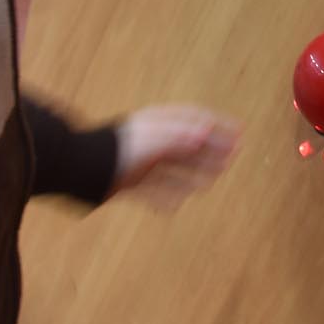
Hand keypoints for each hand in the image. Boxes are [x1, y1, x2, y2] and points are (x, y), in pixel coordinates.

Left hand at [112, 104, 239, 207]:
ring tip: (212, 181)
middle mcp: (152, 141)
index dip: (218, 125)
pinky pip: (155, 190)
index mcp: (158, 123)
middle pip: (187, 146)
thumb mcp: (154, 139)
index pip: (194, 119)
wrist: (84, 168)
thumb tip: (206, 132)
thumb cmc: (120, 149)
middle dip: (211, 152)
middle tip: (232, 159)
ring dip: (195, 174)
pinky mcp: (130, 182)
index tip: (239, 132)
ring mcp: (141, 162)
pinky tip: (177, 204)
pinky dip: (167, 196)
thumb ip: (180, 136)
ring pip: (174, 169)